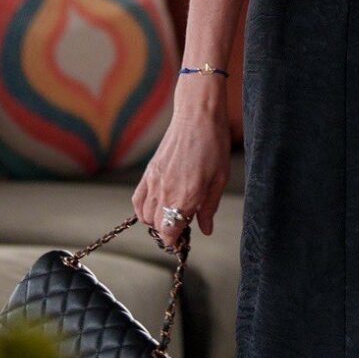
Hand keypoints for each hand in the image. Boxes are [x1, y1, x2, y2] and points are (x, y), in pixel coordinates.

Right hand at [133, 93, 230, 250]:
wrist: (197, 116)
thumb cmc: (214, 145)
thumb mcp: (220, 178)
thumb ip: (209, 207)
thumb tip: (205, 230)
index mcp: (186, 196)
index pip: (170, 232)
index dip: (175, 241)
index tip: (183, 240)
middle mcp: (166, 192)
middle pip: (157, 227)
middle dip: (168, 232)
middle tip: (182, 227)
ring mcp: (154, 182)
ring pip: (145, 216)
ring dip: (156, 222)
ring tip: (172, 215)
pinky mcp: (148, 173)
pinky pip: (137, 200)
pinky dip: (142, 210)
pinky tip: (156, 207)